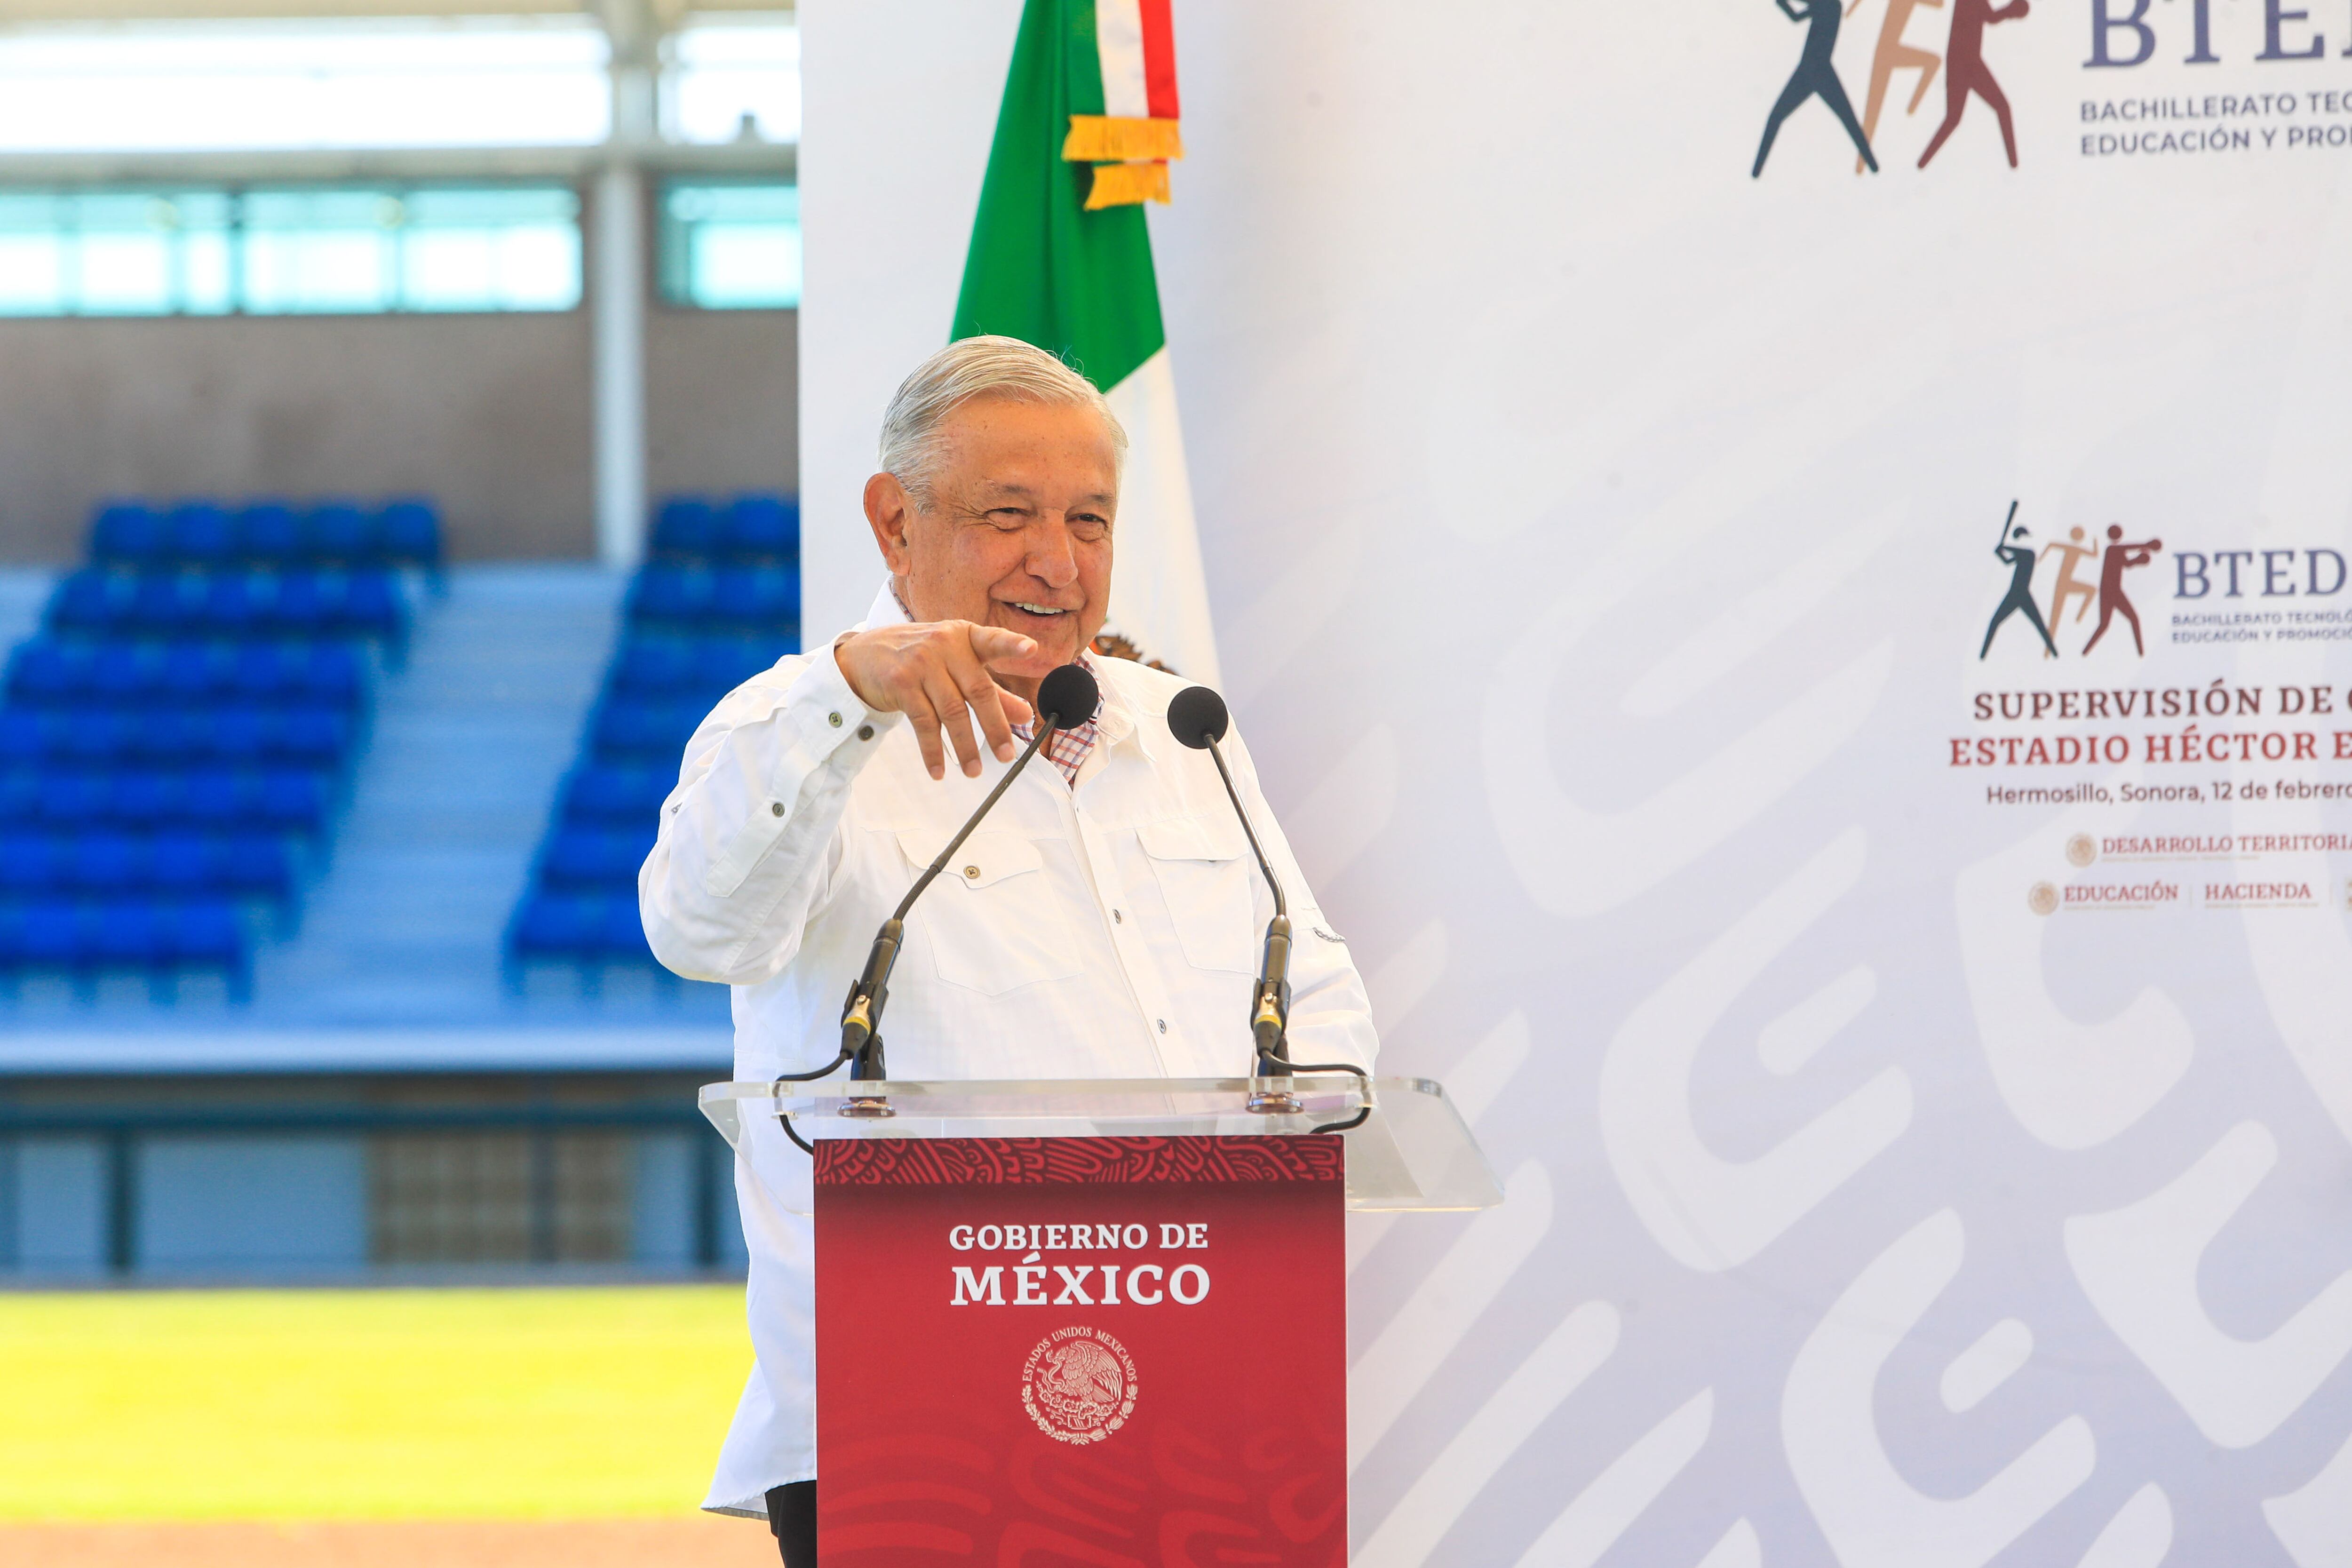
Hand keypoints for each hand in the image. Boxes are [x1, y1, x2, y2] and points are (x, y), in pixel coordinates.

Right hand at [834, 621, 1037, 780]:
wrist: (862, 656)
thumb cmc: (919, 660)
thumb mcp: (956, 667)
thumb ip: (992, 690)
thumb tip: (1026, 715)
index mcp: (964, 636)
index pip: (992, 640)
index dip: (1012, 645)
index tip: (1032, 650)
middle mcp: (945, 644)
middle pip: (977, 690)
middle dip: (994, 727)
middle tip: (1006, 756)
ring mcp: (921, 662)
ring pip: (952, 711)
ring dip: (965, 747)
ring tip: (974, 771)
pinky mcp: (900, 682)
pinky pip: (924, 724)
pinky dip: (933, 751)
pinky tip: (939, 770)